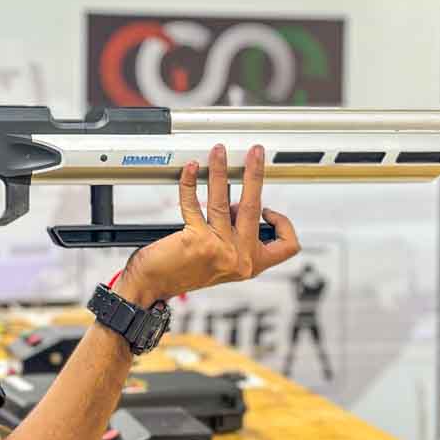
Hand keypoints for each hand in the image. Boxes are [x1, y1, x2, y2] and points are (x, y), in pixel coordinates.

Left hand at [119, 146, 299, 303]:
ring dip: (220, 171)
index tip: (270, 209)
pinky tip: (190, 170)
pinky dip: (190, 182)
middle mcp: (238, 257)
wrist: (153, 287)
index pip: (286, 246)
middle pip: (253, 207)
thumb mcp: (222, 258)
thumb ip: (235, 234)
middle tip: (255, 154)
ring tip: (218, 153)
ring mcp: (218, 249)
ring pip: (223, 200)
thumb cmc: (183, 271)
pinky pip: (193, 203)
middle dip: (255, 174)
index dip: (283, 224)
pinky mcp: (196, 240)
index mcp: (250, 264)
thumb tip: (238, 205)